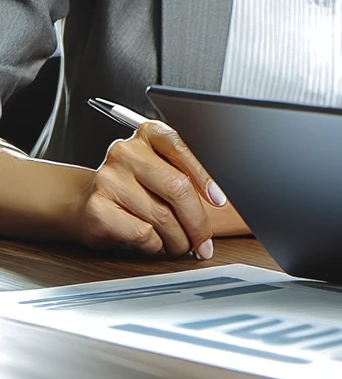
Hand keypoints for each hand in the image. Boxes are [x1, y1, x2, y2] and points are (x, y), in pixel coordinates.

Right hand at [77, 120, 227, 258]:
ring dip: (179, 238)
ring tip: (182, 245)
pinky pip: (142, 233)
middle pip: (177, 187)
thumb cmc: (133, 186)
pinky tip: (157, 245)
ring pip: (162, 215)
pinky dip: (156, 245)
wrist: (84, 202)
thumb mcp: (158, 168)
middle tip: (204, 239)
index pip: (182, 149)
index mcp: (148, 133)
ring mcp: (108, 179)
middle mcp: (126, 151)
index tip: (219, 200)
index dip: (205, 177)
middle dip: (197, 220)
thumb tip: (217, 202)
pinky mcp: (97, 209)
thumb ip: (183, 174)